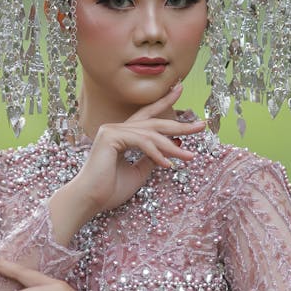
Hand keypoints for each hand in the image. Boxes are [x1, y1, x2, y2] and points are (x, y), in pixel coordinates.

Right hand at [61, 83, 205, 218]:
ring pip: (151, 134)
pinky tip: (168, 164)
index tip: (179, 89)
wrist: (89, 201)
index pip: (146, 115)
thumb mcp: (138, 173)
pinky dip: (157, 153)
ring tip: (190, 156)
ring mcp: (112, 130)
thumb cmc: (109, 190)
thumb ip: (152, 159)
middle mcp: (116, 128)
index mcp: (122, 135)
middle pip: (154, 121)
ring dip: (173, 146)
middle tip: (201, 125)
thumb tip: (175, 145)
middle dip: (180, 123)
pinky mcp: (110, 137)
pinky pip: (142, 142)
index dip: (164, 102)